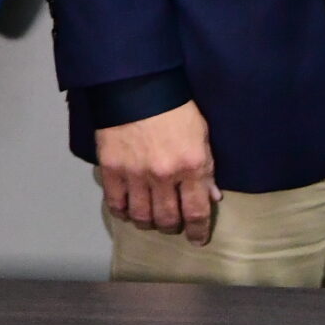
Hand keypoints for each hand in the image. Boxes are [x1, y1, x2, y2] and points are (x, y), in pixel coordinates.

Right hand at [96, 100, 220, 244]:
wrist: (136, 85)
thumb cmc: (174, 107)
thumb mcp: (201, 135)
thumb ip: (206, 168)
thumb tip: (212, 196)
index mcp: (191, 166)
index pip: (197, 212)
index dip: (198, 231)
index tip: (198, 238)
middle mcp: (164, 176)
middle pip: (167, 219)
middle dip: (172, 227)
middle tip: (172, 224)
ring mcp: (135, 174)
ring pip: (141, 216)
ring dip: (147, 222)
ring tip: (149, 218)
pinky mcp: (112, 169)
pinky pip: (115, 203)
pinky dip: (122, 211)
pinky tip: (127, 210)